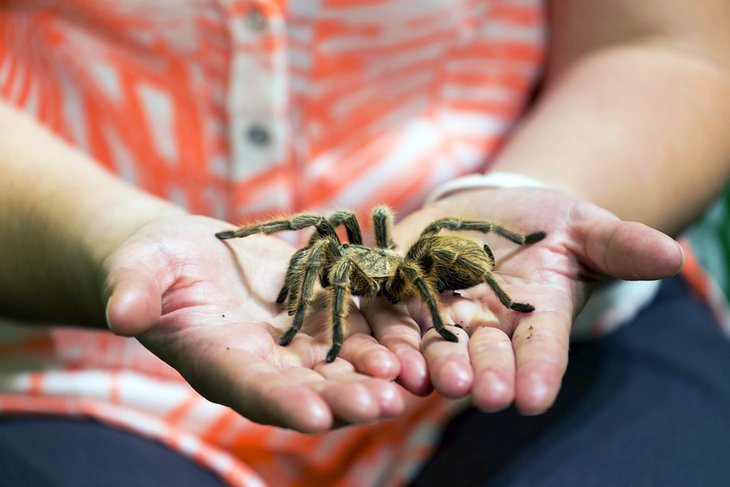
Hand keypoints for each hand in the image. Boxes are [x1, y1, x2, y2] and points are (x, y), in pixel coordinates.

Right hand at [101, 214, 402, 432]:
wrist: (187, 253)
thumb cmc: (153, 264)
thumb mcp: (137, 270)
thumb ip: (133, 292)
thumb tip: (122, 314)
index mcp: (217, 361)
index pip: (251, 390)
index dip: (283, 404)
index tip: (315, 417)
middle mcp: (263, 363)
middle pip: (308, 388)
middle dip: (346, 397)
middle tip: (385, 403)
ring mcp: (294, 342)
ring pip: (340, 365)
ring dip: (376, 372)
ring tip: (413, 377)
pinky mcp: (317, 314)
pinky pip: (355, 328)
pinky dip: (383, 335)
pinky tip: (414, 340)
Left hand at [364, 187, 682, 413]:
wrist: (494, 211)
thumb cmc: (549, 225)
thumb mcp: (585, 228)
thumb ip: (619, 246)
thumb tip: (672, 255)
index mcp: (534, 318)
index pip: (540, 350)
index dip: (537, 372)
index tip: (534, 397)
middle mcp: (486, 327)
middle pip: (482, 356)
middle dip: (482, 374)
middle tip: (483, 393)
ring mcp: (440, 312)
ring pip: (431, 345)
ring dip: (428, 363)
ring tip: (425, 378)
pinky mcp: (401, 289)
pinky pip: (388, 315)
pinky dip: (383, 332)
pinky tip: (378, 347)